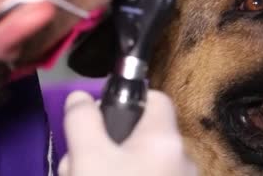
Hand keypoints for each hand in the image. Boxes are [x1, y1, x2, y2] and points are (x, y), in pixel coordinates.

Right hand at [58, 90, 197, 175]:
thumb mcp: (87, 157)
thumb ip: (82, 120)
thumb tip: (80, 96)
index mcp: (165, 139)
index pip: (155, 98)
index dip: (126, 101)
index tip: (100, 118)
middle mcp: (183, 160)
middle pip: (141, 134)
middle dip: (105, 143)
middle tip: (79, 163)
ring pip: (138, 162)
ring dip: (108, 166)